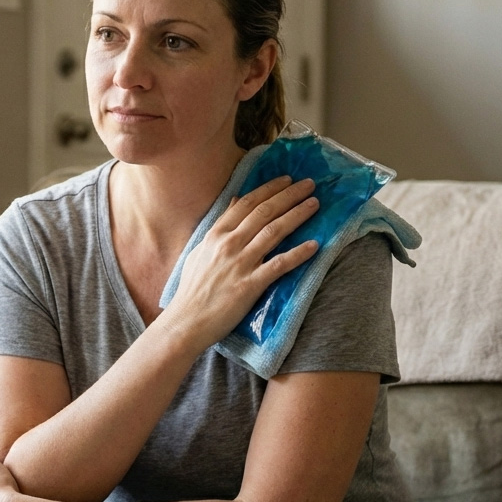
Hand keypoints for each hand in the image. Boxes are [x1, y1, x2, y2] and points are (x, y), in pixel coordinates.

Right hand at [166, 176, 318, 350]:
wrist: (186, 322)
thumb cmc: (192, 290)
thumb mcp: (200, 251)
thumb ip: (219, 227)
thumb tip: (234, 202)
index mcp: (215, 235)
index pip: (246, 204)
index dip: (268, 189)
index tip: (286, 179)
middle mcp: (229, 244)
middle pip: (264, 212)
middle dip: (289, 195)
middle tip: (309, 184)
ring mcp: (240, 263)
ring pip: (274, 232)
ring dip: (297, 215)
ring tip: (315, 204)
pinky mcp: (250, 285)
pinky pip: (279, 265)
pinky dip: (298, 254)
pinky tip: (315, 245)